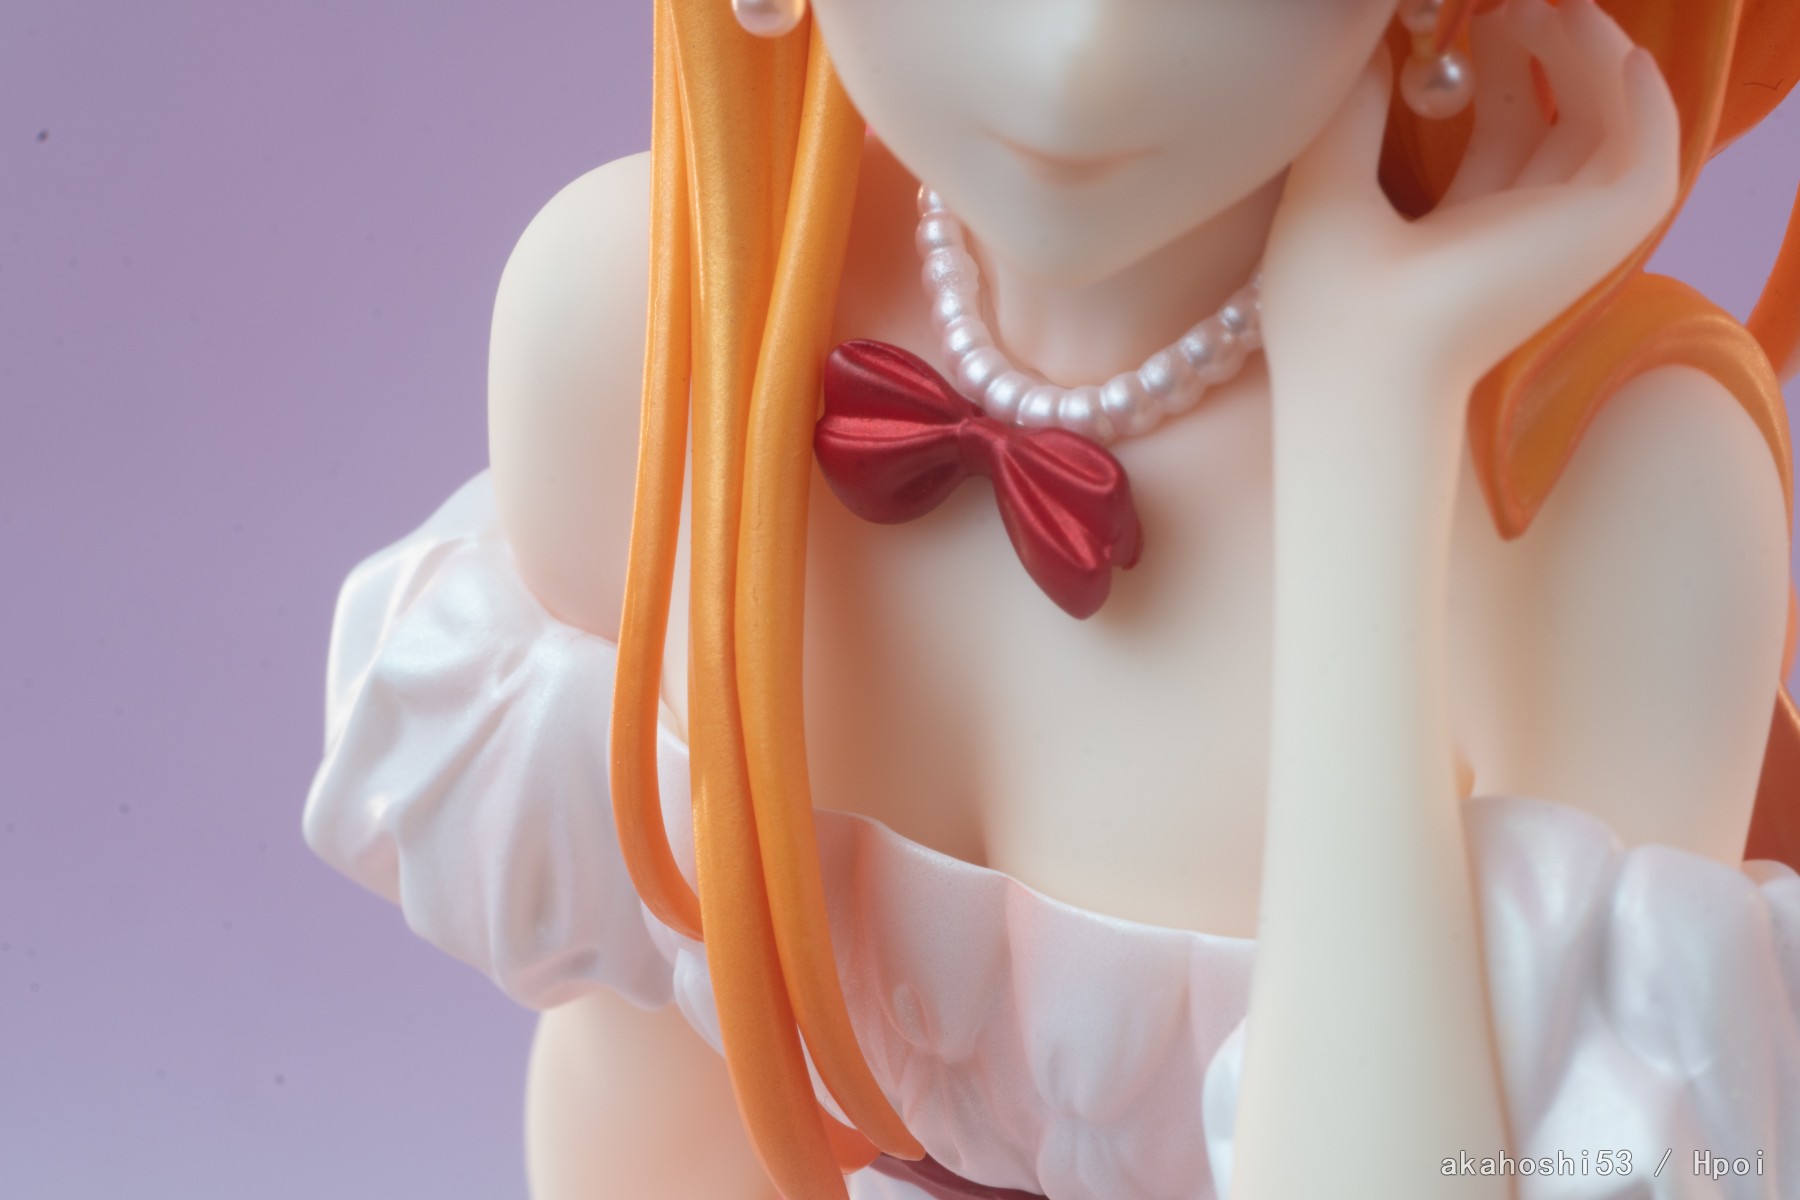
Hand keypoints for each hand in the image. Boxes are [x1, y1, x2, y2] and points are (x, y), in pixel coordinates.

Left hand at [1260, 0, 1679, 402]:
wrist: (1363, 362)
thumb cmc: (1329, 301)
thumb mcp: (1326, 184)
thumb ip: (1352, 116)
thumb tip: (1374, 49)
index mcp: (1458, 228)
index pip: (1497, 132)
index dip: (1492, 67)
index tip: (1468, 19)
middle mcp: (1516, 232)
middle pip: (1553, 119)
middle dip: (1541, 48)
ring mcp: (1563, 236)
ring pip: (1604, 125)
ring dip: (1588, 56)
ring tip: (1546, 3)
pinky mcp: (1601, 234)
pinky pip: (1652, 154)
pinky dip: (1646, 97)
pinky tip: (1615, 48)